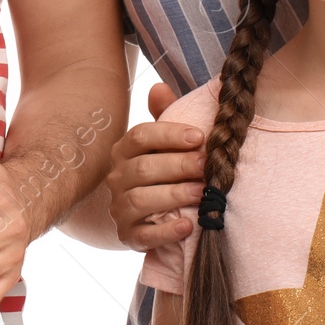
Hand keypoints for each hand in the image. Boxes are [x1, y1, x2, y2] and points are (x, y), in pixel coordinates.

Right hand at [105, 82, 207, 250]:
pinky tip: (188, 226)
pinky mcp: (128, 237)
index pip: (140, 136)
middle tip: (207, 166)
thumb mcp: (163, 144)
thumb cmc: (162, 171)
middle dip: (178, 166)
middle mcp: (116, 178)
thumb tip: (159, 87)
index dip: (169, 135)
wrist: (147, 216)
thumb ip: (165, 117)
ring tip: (202, 193)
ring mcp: (119, 208)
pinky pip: (144, 236)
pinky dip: (166, 232)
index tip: (199, 137)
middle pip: (143, 168)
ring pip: (142, 199)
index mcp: (124, 150)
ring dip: (174, 196)